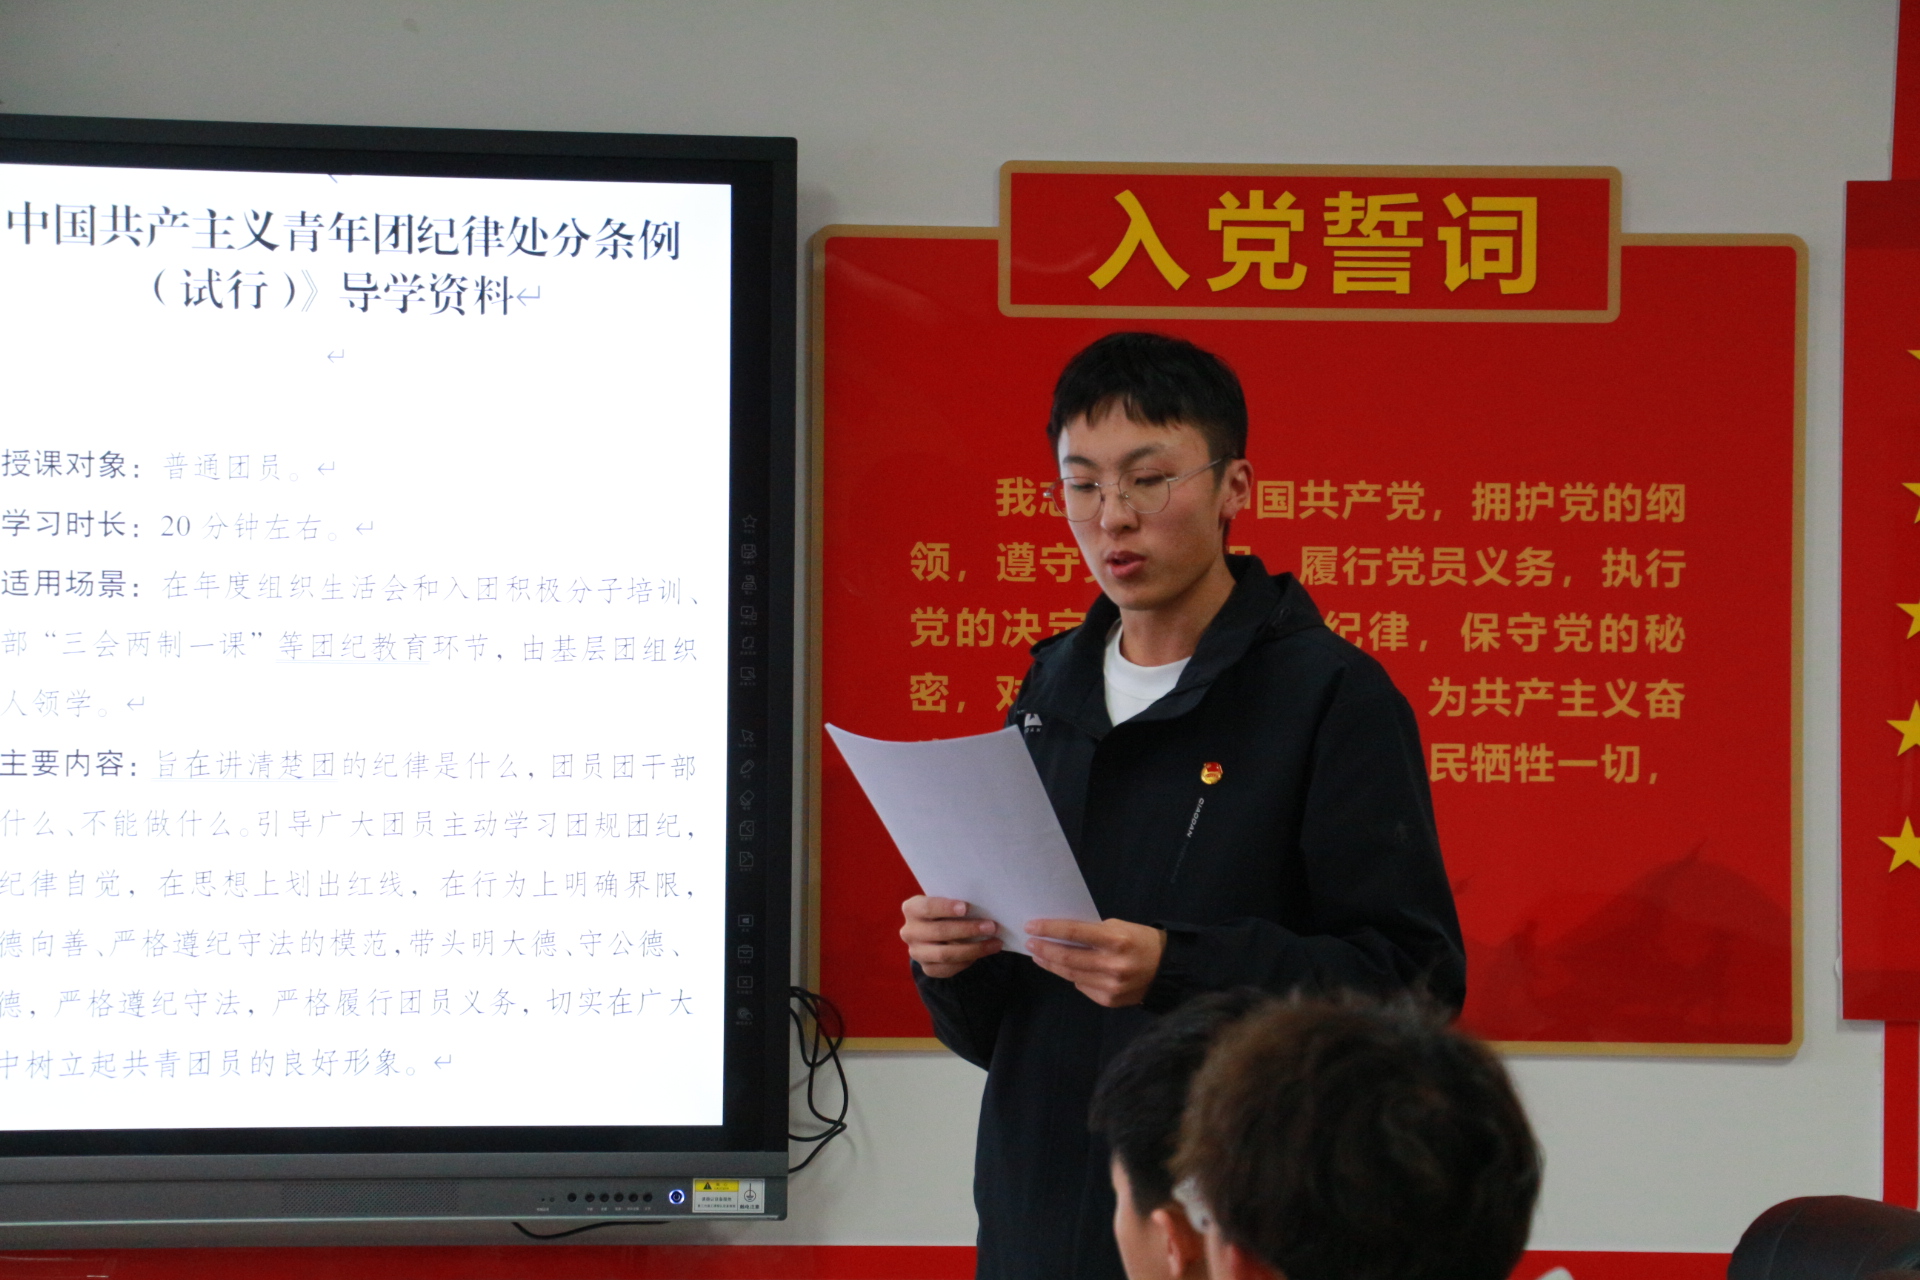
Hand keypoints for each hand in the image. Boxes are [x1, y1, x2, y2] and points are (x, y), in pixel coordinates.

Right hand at [901, 895, 1002, 977]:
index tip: (966, 907)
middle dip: (968, 929)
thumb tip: (982, 909)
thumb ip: (958, 905)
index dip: (946, 907)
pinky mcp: (927, 968)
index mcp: (912, 909)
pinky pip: (949, 968)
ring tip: (995, 943)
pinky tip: (983, 953)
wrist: (938, 932)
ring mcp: (917, 952)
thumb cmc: (948, 911)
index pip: (927, 907)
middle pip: (939, 932)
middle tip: (992, 926)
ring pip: (945, 954)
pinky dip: (967, 961)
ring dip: (974, 949)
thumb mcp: (947, 903)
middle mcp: (910, 931)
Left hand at [1025, 918, 1165, 1007]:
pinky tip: (1067, 969)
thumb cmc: (1141, 941)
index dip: (1049, 929)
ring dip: (1052, 965)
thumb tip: (1061, 936)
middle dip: (1044, 950)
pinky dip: (1073, 976)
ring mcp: (1110, 986)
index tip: (1031, 926)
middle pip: (1067, 958)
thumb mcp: (1119, 927)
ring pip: (1071, 975)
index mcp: (1116, 940)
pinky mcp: (1109, 1000)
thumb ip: (1092, 932)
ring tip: (1040, 956)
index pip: (1074, 933)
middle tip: (1030, 944)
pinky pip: (1082, 987)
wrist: (1167, 970)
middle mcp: (1112, 965)